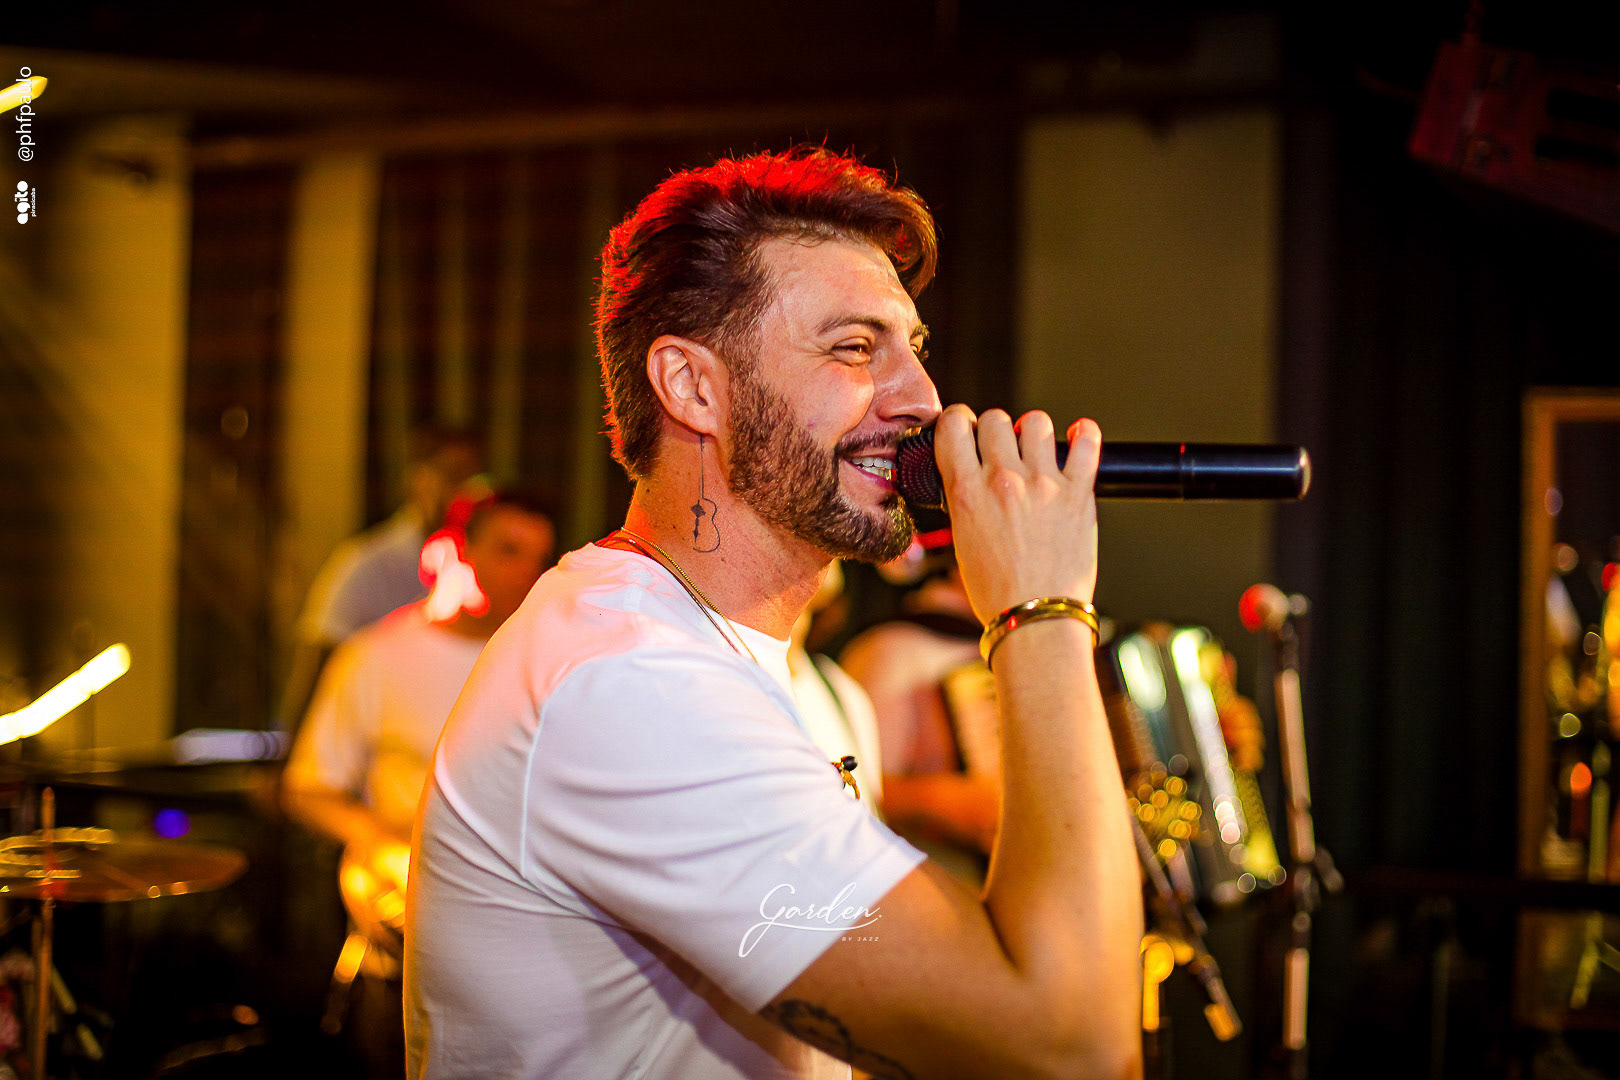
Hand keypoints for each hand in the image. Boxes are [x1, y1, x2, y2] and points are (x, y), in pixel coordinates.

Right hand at [932, 405, 1100, 622]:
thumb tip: (972, 477)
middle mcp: (1004, 481)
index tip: (965, 429)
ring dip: (1034, 433)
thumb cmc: (998, 592)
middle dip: (995, 430)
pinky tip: (1078, 438)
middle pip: (995, 419)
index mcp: (967, 492)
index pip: (953, 425)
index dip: (958, 421)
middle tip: (1001, 450)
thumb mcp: (961, 541)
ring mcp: (1043, 484)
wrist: (1036, 619)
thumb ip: (965, 501)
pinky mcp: (1078, 493)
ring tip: (1036, 452)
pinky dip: (1084, 434)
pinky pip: (1087, 443)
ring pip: (1036, 422)